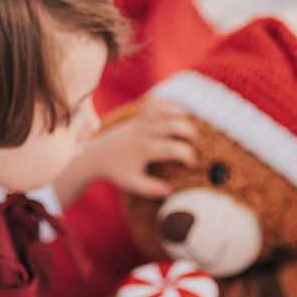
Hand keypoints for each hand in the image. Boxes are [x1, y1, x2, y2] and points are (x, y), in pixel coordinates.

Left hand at [82, 98, 198, 197]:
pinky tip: (179, 111)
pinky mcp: (138, 117)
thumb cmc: (116, 170)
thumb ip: (151, 189)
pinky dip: (169, 105)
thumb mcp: (132, 183)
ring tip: (193, 126)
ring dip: (182, 115)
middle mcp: (142, 132)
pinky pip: (155, 105)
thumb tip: (170, 192)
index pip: (171, 149)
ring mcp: (140, 122)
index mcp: (143, 149)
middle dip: (190, 132)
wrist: (96, 155)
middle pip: (171, 124)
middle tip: (200, 143)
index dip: (187, 156)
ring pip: (164, 111)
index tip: (194, 165)